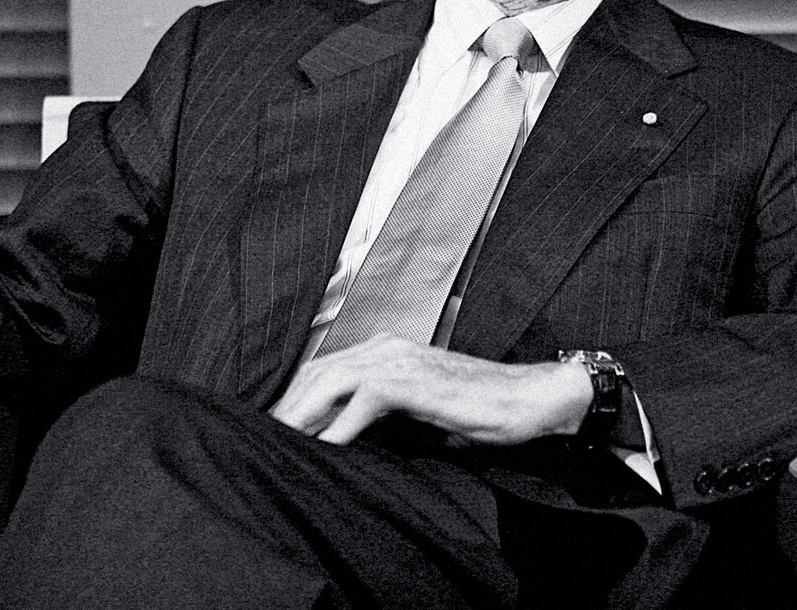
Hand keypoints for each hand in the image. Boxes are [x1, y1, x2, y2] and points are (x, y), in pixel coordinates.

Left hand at [269, 335, 591, 445]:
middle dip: (289, 405)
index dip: (297, 396)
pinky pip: (363, 401)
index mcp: (388, 349)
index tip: (278, 426)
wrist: (531, 398)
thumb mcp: (424, 411)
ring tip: (281, 442)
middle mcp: (388, 348)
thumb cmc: (483, 406)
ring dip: (303, 414)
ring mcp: (400, 361)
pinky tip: (322, 449)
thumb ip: (389, 416)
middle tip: (265, 437)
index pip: (326, 368)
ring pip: (331, 381)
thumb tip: (355, 438)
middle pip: (319, 372)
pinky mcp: (414, 381)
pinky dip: (338, 427)